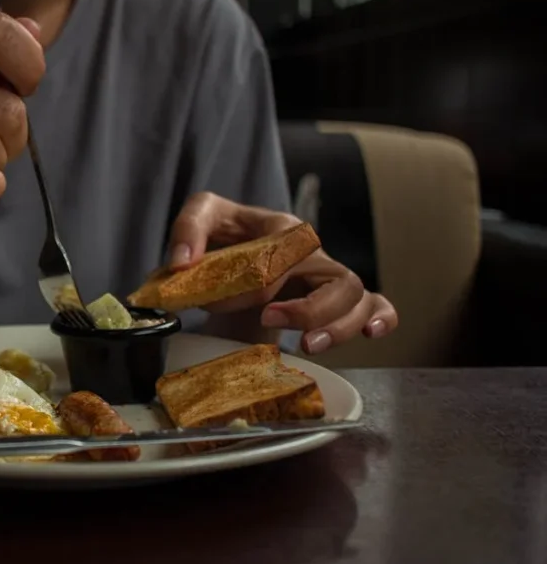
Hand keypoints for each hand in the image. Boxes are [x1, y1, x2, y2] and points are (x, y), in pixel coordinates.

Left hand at [169, 192, 398, 353]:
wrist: (232, 254)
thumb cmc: (223, 234)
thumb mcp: (201, 218)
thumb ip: (187, 230)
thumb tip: (182, 263)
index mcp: (282, 229)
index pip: (285, 255)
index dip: (256, 283)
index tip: (224, 302)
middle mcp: (312, 252)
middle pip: (333, 278)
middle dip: (306, 308)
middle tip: (269, 320)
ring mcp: (327, 276)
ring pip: (355, 296)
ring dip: (338, 324)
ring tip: (309, 345)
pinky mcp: (336, 299)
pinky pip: (376, 303)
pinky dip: (381, 317)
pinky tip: (372, 333)